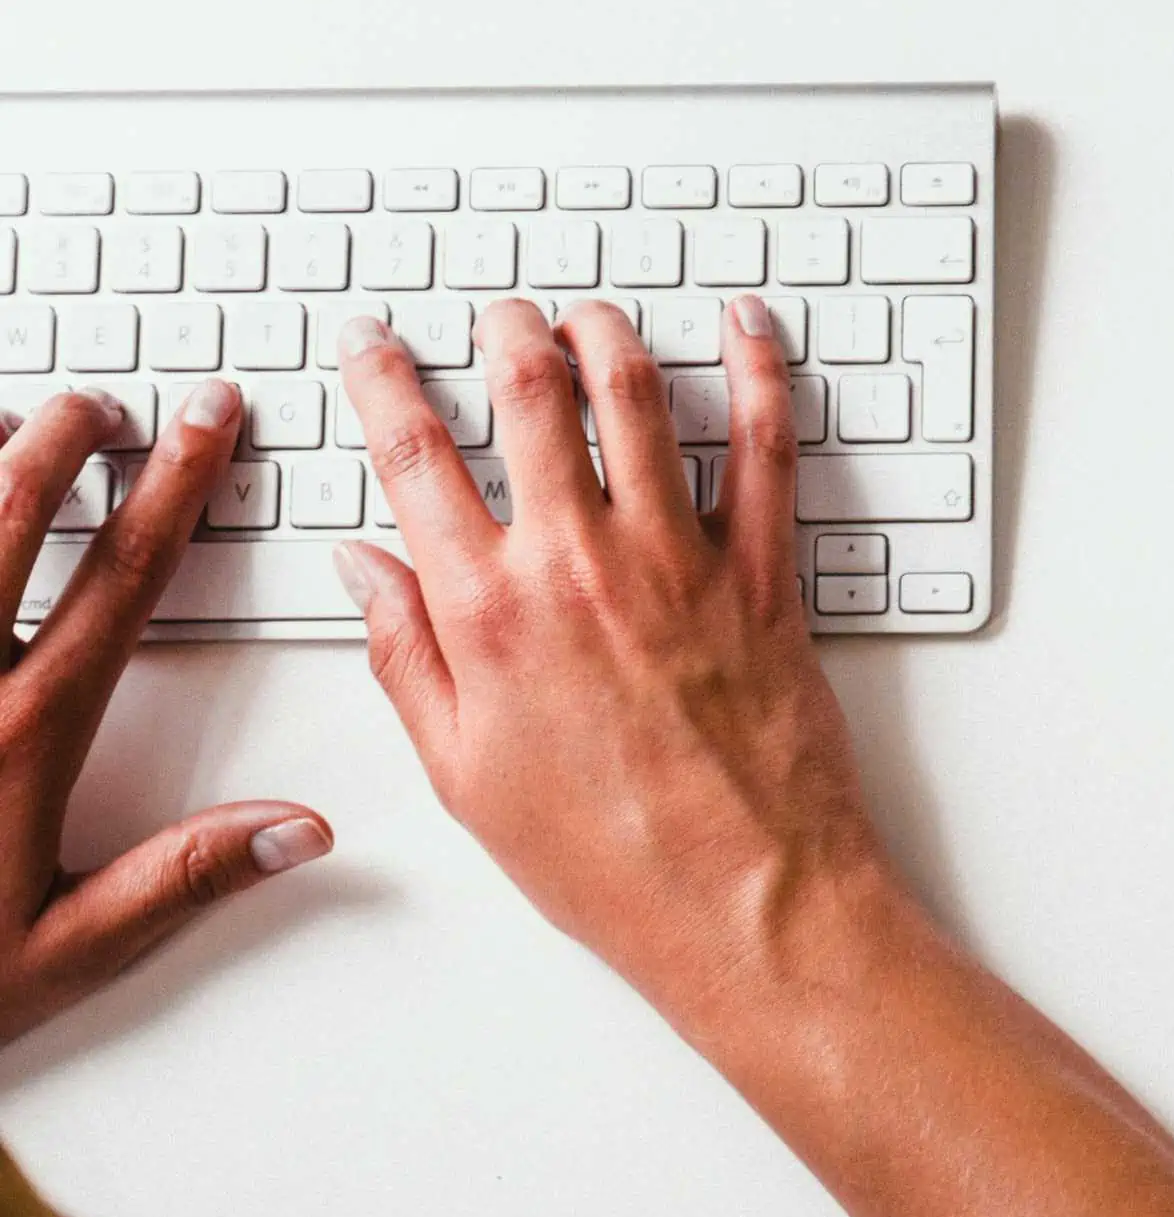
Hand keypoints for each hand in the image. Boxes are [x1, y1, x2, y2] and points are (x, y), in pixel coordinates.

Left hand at [0, 384, 331, 1047]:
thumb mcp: (62, 948)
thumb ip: (183, 877)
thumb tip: (303, 829)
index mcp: (21, 732)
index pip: (122, 577)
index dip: (174, 487)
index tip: (204, 425)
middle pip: (8, 513)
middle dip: (61, 439)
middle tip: (98, 402)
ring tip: (7, 421)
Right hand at [333, 297, 882, 1030]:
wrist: (748, 902)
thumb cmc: (610, 859)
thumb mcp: (465, 775)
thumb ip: (406, 658)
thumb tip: (363, 567)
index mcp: (489, 613)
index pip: (414, 456)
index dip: (381, 380)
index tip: (371, 342)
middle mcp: (580, 565)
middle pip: (530, 395)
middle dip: (505, 332)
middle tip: (497, 314)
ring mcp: (681, 560)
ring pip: (637, 396)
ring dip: (607, 333)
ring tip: (589, 315)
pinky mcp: (767, 575)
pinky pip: (767, 446)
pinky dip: (759, 372)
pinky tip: (747, 326)